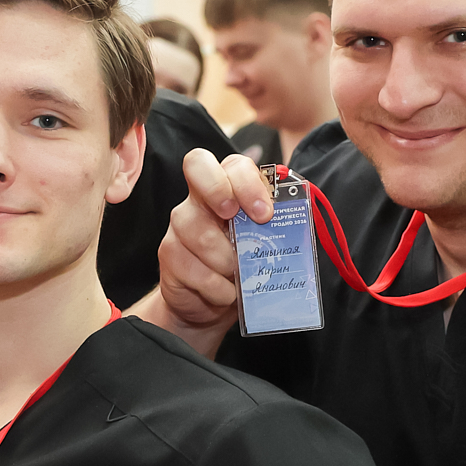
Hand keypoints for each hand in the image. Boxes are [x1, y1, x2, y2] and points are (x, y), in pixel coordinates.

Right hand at [155, 149, 274, 339]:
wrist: (213, 303)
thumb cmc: (245, 266)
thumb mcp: (266, 244)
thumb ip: (278, 227)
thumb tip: (297, 223)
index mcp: (231, 187)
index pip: (232, 163)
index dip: (247, 182)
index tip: (264, 214)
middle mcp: (200, 197)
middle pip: (197, 165)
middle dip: (220, 190)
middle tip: (237, 223)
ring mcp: (180, 224)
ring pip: (198, 229)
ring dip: (226, 259)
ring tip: (239, 277)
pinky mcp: (169, 254)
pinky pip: (192, 268)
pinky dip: (216, 287)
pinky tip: (225, 293)